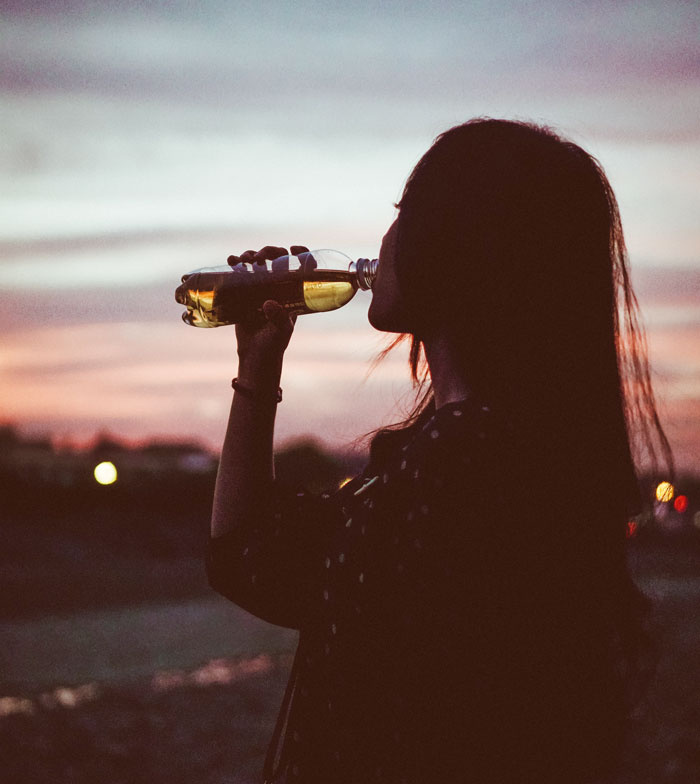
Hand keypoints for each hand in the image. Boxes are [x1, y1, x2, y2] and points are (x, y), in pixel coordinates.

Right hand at [228, 245, 309, 375]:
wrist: (255, 356)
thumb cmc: (273, 345)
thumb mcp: (281, 332)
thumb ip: (279, 318)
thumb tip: (268, 303)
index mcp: (293, 293)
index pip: (301, 266)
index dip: (301, 253)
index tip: (292, 249)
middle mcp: (278, 287)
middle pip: (277, 258)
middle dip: (268, 251)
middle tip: (258, 258)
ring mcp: (261, 289)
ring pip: (258, 262)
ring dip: (250, 254)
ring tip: (243, 260)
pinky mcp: (244, 293)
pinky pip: (241, 273)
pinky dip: (235, 263)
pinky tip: (231, 261)